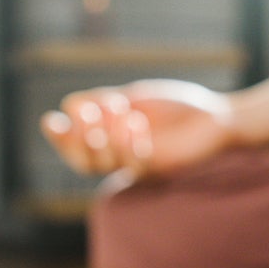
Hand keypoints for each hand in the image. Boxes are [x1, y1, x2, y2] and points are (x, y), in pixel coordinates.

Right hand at [40, 80, 236, 180]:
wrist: (216, 116)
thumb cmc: (176, 106)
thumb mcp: (135, 98)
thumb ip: (104, 102)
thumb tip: (69, 107)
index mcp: (109, 138)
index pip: (73, 146)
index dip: (59, 137)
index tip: (52, 120)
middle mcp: (119, 157)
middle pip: (81, 161)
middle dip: (78, 137)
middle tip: (90, 114)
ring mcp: (137, 165)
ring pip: (103, 163)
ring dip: (104, 135)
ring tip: (123, 112)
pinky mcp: (157, 169)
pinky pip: (132, 165)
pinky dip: (129, 143)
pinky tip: (137, 124)